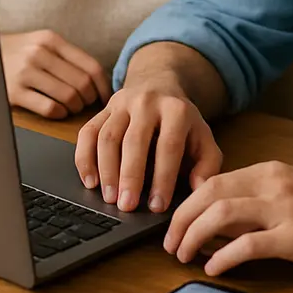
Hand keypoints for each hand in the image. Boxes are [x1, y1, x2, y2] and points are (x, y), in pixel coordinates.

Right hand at [0, 30, 110, 118]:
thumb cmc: (17, 52)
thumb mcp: (40, 43)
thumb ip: (66, 56)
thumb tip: (98, 79)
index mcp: (50, 40)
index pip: (91, 65)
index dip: (103, 86)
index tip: (105, 97)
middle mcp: (39, 53)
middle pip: (82, 83)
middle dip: (89, 99)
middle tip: (85, 104)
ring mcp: (25, 73)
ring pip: (69, 97)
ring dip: (75, 108)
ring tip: (71, 108)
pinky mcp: (15, 92)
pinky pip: (50, 109)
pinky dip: (59, 114)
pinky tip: (57, 111)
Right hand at [74, 81, 221, 214]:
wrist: (160, 86)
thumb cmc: (182, 124)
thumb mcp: (203, 139)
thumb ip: (207, 164)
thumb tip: (199, 189)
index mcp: (177, 110)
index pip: (169, 146)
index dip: (163, 178)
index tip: (157, 206)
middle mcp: (147, 103)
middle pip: (134, 140)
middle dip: (130, 176)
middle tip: (127, 207)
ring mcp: (121, 103)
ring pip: (107, 136)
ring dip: (106, 170)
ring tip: (109, 198)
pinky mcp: (102, 109)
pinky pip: (88, 132)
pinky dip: (85, 158)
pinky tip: (90, 181)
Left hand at [164, 161, 292, 276]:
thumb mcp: (289, 193)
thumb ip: (253, 201)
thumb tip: (211, 221)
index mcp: (268, 171)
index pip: (212, 181)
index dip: (186, 204)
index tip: (174, 224)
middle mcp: (273, 184)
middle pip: (209, 194)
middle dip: (181, 220)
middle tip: (169, 243)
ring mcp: (285, 210)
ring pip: (222, 214)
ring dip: (194, 236)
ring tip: (184, 255)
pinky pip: (247, 245)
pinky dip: (223, 257)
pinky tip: (214, 268)